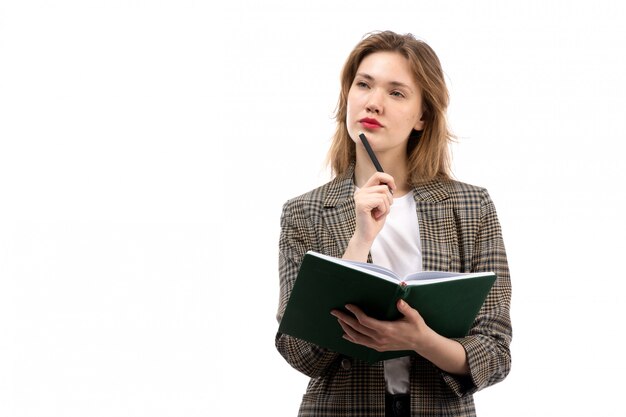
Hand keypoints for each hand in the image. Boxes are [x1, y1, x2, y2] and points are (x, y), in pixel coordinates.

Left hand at [331, 300, 469, 374]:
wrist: (421, 343)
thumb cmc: (416, 327)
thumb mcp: (413, 316)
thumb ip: (405, 308)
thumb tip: (399, 300)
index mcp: (386, 329)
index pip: (365, 321)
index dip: (355, 313)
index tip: (348, 305)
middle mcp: (379, 338)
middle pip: (357, 329)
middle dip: (344, 319)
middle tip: (334, 311)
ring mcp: (378, 345)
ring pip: (357, 338)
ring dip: (346, 328)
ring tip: (339, 320)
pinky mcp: (378, 348)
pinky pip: (362, 344)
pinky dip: (352, 339)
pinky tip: (345, 334)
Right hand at [352, 172, 395, 245]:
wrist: (366, 235)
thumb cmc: (374, 221)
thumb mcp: (381, 204)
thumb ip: (383, 193)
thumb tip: (391, 185)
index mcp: (364, 190)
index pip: (377, 175)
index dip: (388, 179)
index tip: (393, 188)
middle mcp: (360, 192)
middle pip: (383, 187)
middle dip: (389, 200)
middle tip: (383, 210)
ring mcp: (360, 197)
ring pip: (383, 194)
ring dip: (386, 207)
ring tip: (379, 214)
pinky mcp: (362, 204)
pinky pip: (381, 201)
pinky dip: (383, 210)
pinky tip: (376, 216)